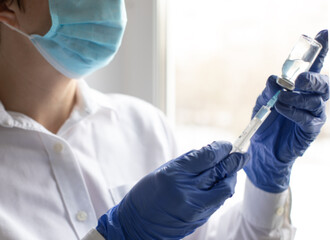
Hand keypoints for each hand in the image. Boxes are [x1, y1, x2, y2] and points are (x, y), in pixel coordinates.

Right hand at [96, 141, 248, 238]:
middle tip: (241, 154)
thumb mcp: (163, 171)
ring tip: (234, 167)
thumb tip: (211, 152)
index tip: (226, 145)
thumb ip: (188, 162)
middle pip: (220, 172)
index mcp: (174, 175)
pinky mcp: (200, 219)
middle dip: (235, 161)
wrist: (138, 225)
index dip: (221, 148)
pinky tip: (223, 182)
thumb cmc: (147, 194)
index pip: (207, 157)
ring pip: (225, 189)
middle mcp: (187, 192)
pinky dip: (224, 189)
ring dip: (232, 176)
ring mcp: (195, 208)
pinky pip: (219, 201)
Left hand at [244, 30, 328, 192]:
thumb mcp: (263, 102)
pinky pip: (309, 118)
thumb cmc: (265, 122)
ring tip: (279, 100)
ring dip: (296, 97)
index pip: (313, 66)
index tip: (322, 33)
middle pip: (323, 83)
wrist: (262, 148)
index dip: (319, 50)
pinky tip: (282, 109)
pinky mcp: (311, 129)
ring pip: (316, 100)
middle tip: (297, 80)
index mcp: (300, 88)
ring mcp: (314, 114)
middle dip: (312, 78)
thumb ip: (269, 89)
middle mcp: (311, 98)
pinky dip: (294, 111)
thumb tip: (275, 79)